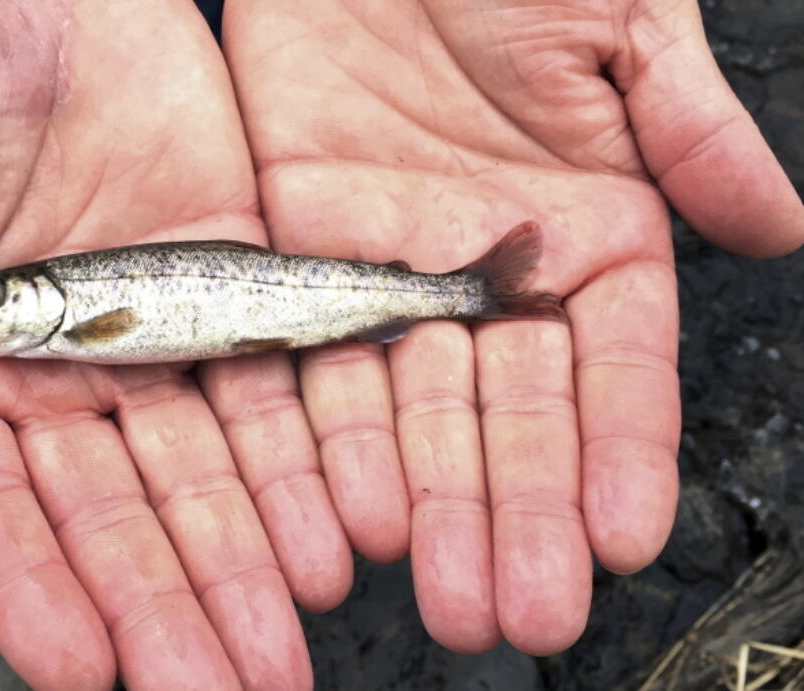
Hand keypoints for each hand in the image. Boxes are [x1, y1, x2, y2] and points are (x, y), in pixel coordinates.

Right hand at [0, 1, 351, 686]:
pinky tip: (330, 543)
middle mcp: (51, 379)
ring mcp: (146, 347)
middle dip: (160, 609)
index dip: (30, 587)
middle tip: (214, 690)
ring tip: (279, 655)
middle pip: (108, 518)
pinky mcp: (228, 302)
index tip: (82, 671)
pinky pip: (269, 399)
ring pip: (199, 481)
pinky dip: (299, 473)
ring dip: (239, 571)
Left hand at [223, 0, 803, 654]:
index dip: (617, 454)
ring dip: (428, 506)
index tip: (623, 537)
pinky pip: (314, 361)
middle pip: (509, 417)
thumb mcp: (623, 22)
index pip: (612, 369)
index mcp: (590, 235)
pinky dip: (330, 437)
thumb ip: (690, 128)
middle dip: (516, 513)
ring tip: (442, 592)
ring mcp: (394, 277)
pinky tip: (348, 512)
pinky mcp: (301, 261)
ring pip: (414, 412)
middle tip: (520, 608)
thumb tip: (778, 227)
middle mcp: (493, 277)